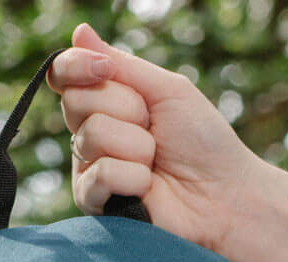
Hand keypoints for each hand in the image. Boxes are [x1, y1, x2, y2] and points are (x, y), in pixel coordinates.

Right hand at [46, 22, 261, 256]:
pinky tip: (148, 188)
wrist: (223, 195)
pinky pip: (100, 175)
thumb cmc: (202, 142)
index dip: (76, 65)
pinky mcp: (96, 204)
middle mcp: (92, 134)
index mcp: (106, 103)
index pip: (64, 75)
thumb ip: (123, 65)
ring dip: (136, 145)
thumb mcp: (166, 90)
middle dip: (125, 108)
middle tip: (153, 128)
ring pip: (90, 136)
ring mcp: (90, 169)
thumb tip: (79, 31)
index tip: (105, 68)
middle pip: (76, 101)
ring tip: (155, 161)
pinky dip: (133, 177)